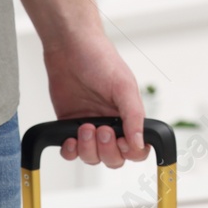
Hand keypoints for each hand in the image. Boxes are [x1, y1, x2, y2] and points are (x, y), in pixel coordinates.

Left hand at [41, 27, 150, 167]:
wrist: (69, 48)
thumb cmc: (100, 59)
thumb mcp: (124, 86)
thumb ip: (134, 116)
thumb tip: (139, 143)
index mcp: (129, 117)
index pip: (136, 150)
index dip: (129, 152)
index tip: (121, 140)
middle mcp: (111, 125)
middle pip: (114, 159)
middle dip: (107, 150)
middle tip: (100, 130)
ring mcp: (90, 128)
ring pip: (92, 158)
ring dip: (88, 149)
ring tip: (84, 127)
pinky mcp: (68, 128)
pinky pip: (71, 153)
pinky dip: (70, 152)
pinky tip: (70, 139)